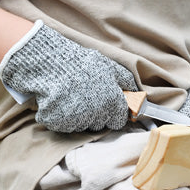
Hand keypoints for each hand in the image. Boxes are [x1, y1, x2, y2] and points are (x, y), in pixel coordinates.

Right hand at [0, 20, 136, 132]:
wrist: (50, 62)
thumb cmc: (81, 63)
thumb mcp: (108, 66)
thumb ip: (126, 81)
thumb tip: (139, 94)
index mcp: (112, 101)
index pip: (118, 120)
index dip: (112, 114)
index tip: (105, 107)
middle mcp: (98, 114)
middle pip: (100, 125)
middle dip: (95, 115)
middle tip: (85, 97)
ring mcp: (78, 120)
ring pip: (82, 126)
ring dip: (77, 116)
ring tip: (70, 96)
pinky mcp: (60, 123)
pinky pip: (64, 126)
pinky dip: (60, 117)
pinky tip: (59, 102)